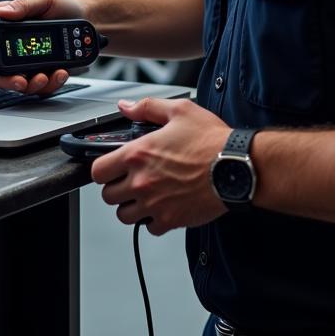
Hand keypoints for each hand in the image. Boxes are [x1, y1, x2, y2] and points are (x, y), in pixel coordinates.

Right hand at [0, 0, 85, 94]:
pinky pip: (34, 87)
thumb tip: (4, 11)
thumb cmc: (62, 8)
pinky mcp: (34, 73)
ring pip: (11, 82)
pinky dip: (46, 85)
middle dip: (2, 79)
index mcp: (2, 20)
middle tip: (19, 82)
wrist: (84, 24)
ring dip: (27, 86)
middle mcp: (7, 42)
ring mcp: (19, 60)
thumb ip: (24, 4)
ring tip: (44, 77)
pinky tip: (58, 74)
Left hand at [91, 97, 233, 234]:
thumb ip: (147, 108)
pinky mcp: (171, 220)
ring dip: (131, 206)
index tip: (111, 167)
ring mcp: (154, 204)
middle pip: (108, 196)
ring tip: (145, 195)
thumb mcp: (179, 111)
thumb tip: (126, 107)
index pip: (98, 171)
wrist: (236, 167)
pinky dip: (153, 220)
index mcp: (138, 154)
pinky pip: (149, 228)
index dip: (102, 168)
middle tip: (130, 180)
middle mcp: (141, 182)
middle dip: (116, 188)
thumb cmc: (211, 140)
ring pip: (124, 216)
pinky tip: (163, 206)